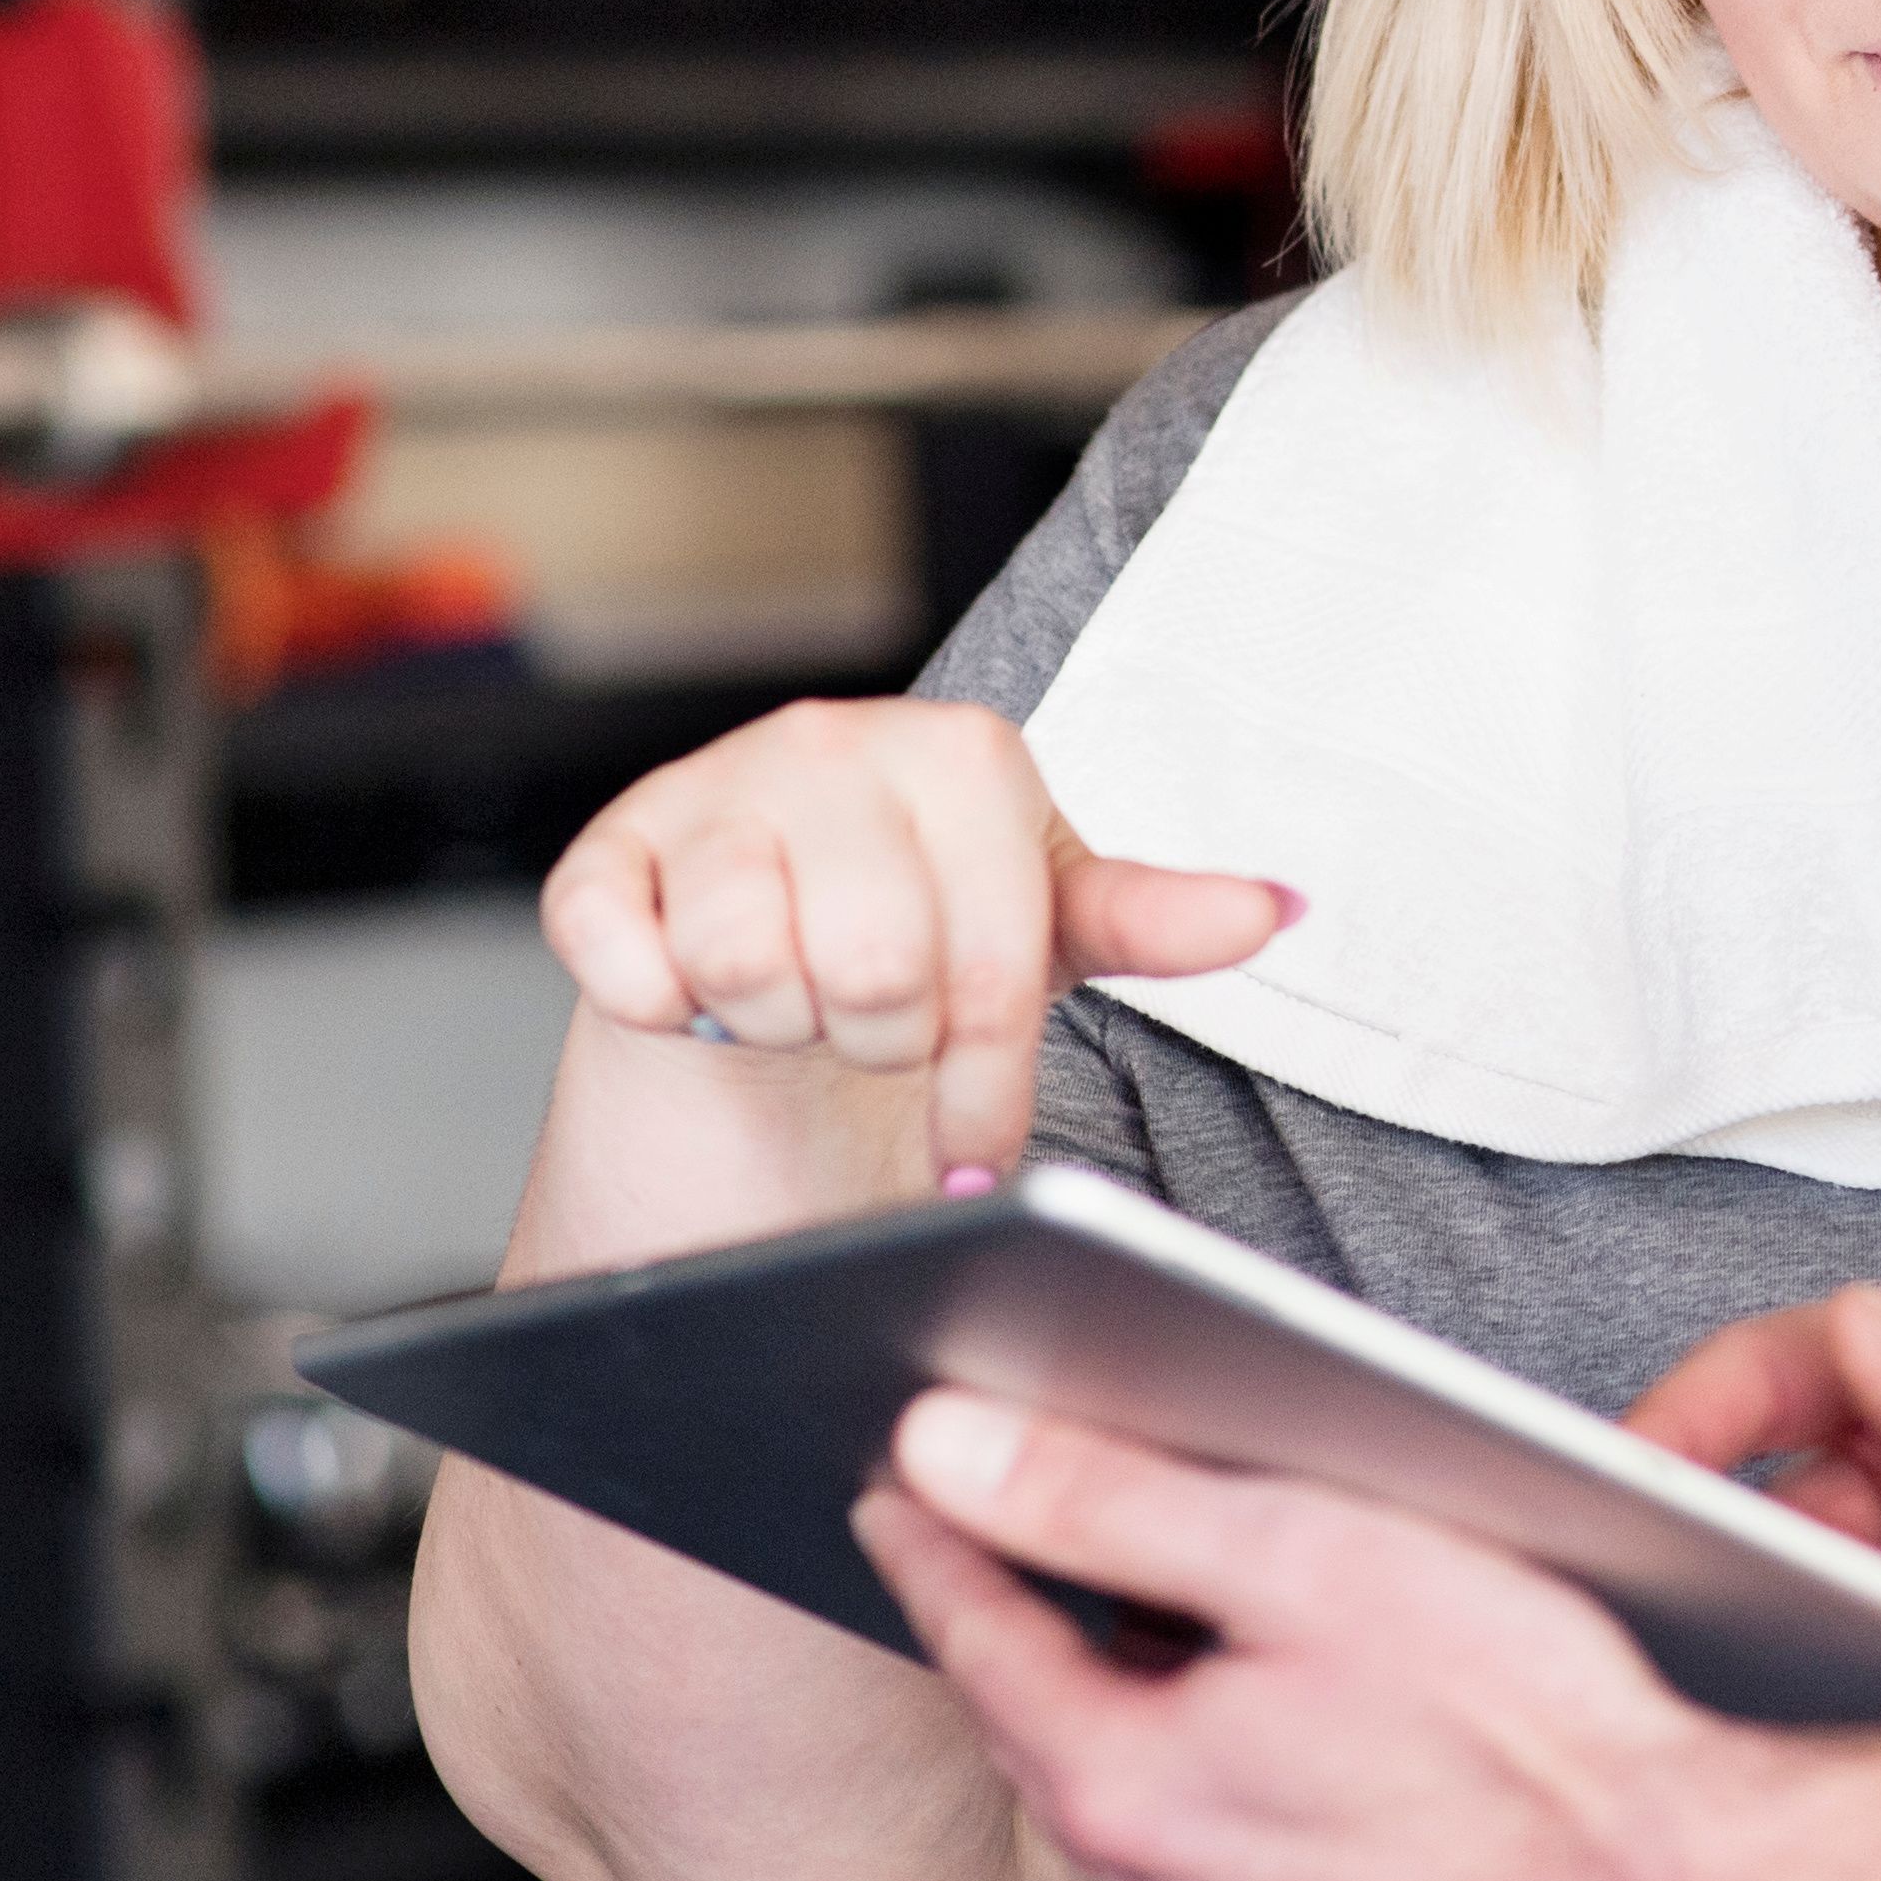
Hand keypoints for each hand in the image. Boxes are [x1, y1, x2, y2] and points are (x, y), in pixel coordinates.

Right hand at [534, 700, 1291, 1213]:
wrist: (772, 935)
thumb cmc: (927, 922)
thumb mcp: (1050, 921)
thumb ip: (1157, 918)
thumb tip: (1276, 908)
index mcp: (965, 757)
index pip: (990, 961)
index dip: (984, 1081)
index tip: (978, 1136)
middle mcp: (832, 743)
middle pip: (870, 967)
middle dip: (880, 1046)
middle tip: (877, 1035)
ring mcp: (709, 788)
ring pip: (746, 964)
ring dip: (778, 1025)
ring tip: (798, 1002)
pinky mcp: (604, 852)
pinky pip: (624, 960)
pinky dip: (659, 1006)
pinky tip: (696, 993)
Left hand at [855, 1391, 1762, 1880]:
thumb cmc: (1534, 1724)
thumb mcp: (1308, 1551)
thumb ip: (1110, 1496)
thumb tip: (946, 1453)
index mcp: (1135, 1786)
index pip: (982, 1640)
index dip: (936, 1543)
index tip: (894, 1487)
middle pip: (1064, 1740)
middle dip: (1042, 1639)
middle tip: (1030, 1551)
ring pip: (1163, 1830)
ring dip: (1161, 1738)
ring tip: (1204, 1647)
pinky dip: (1256, 1826)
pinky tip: (1325, 1766)